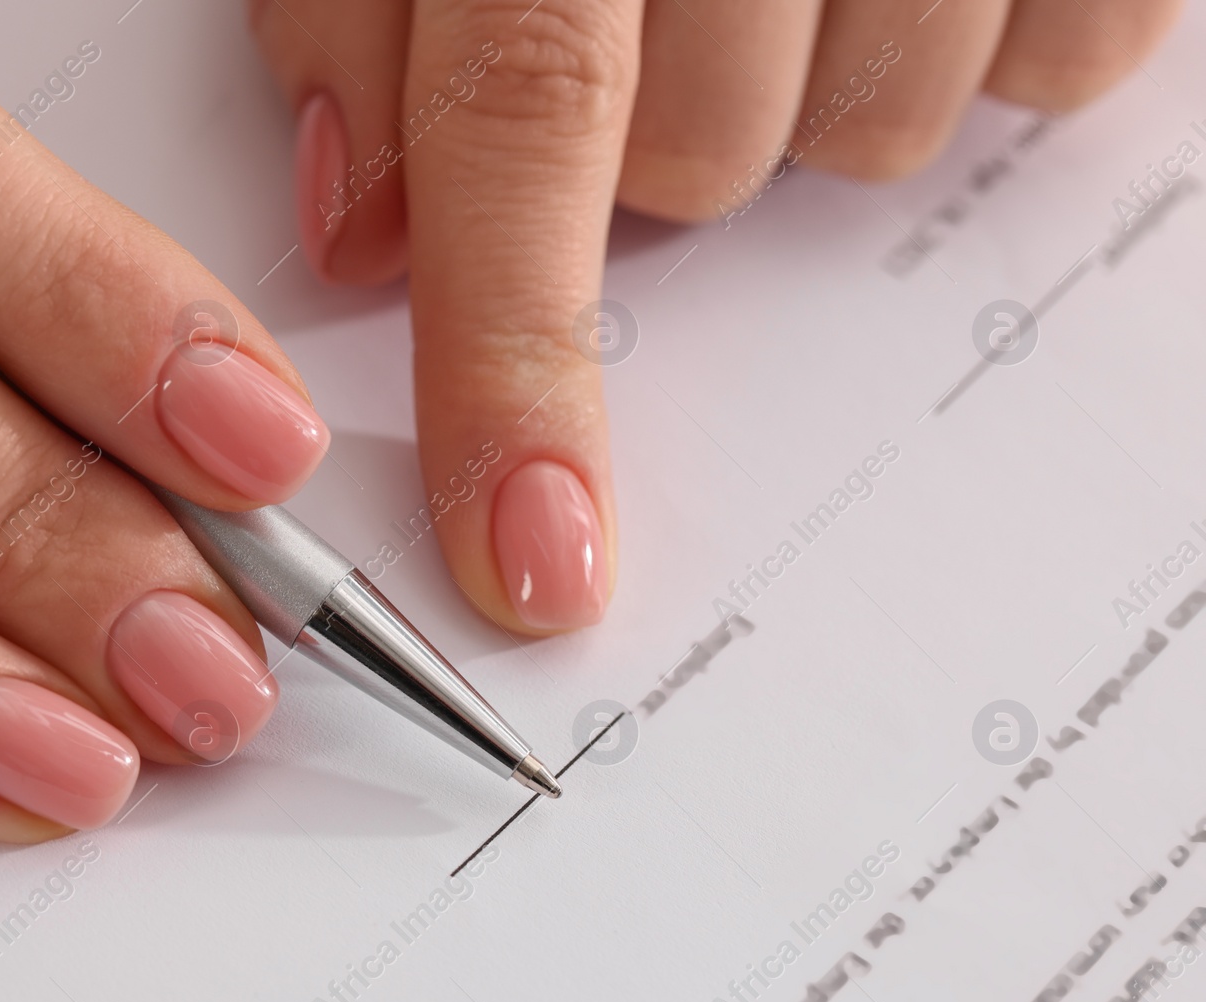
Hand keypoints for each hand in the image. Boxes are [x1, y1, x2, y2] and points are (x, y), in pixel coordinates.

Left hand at [252, 0, 1181, 631]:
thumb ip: (355, 1)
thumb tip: (351, 224)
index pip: (526, 108)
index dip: (515, 355)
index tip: (529, 551)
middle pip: (702, 161)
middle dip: (652, 136)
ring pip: (868, 135)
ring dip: (804, 83)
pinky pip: (1046, 72)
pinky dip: (966, 39)